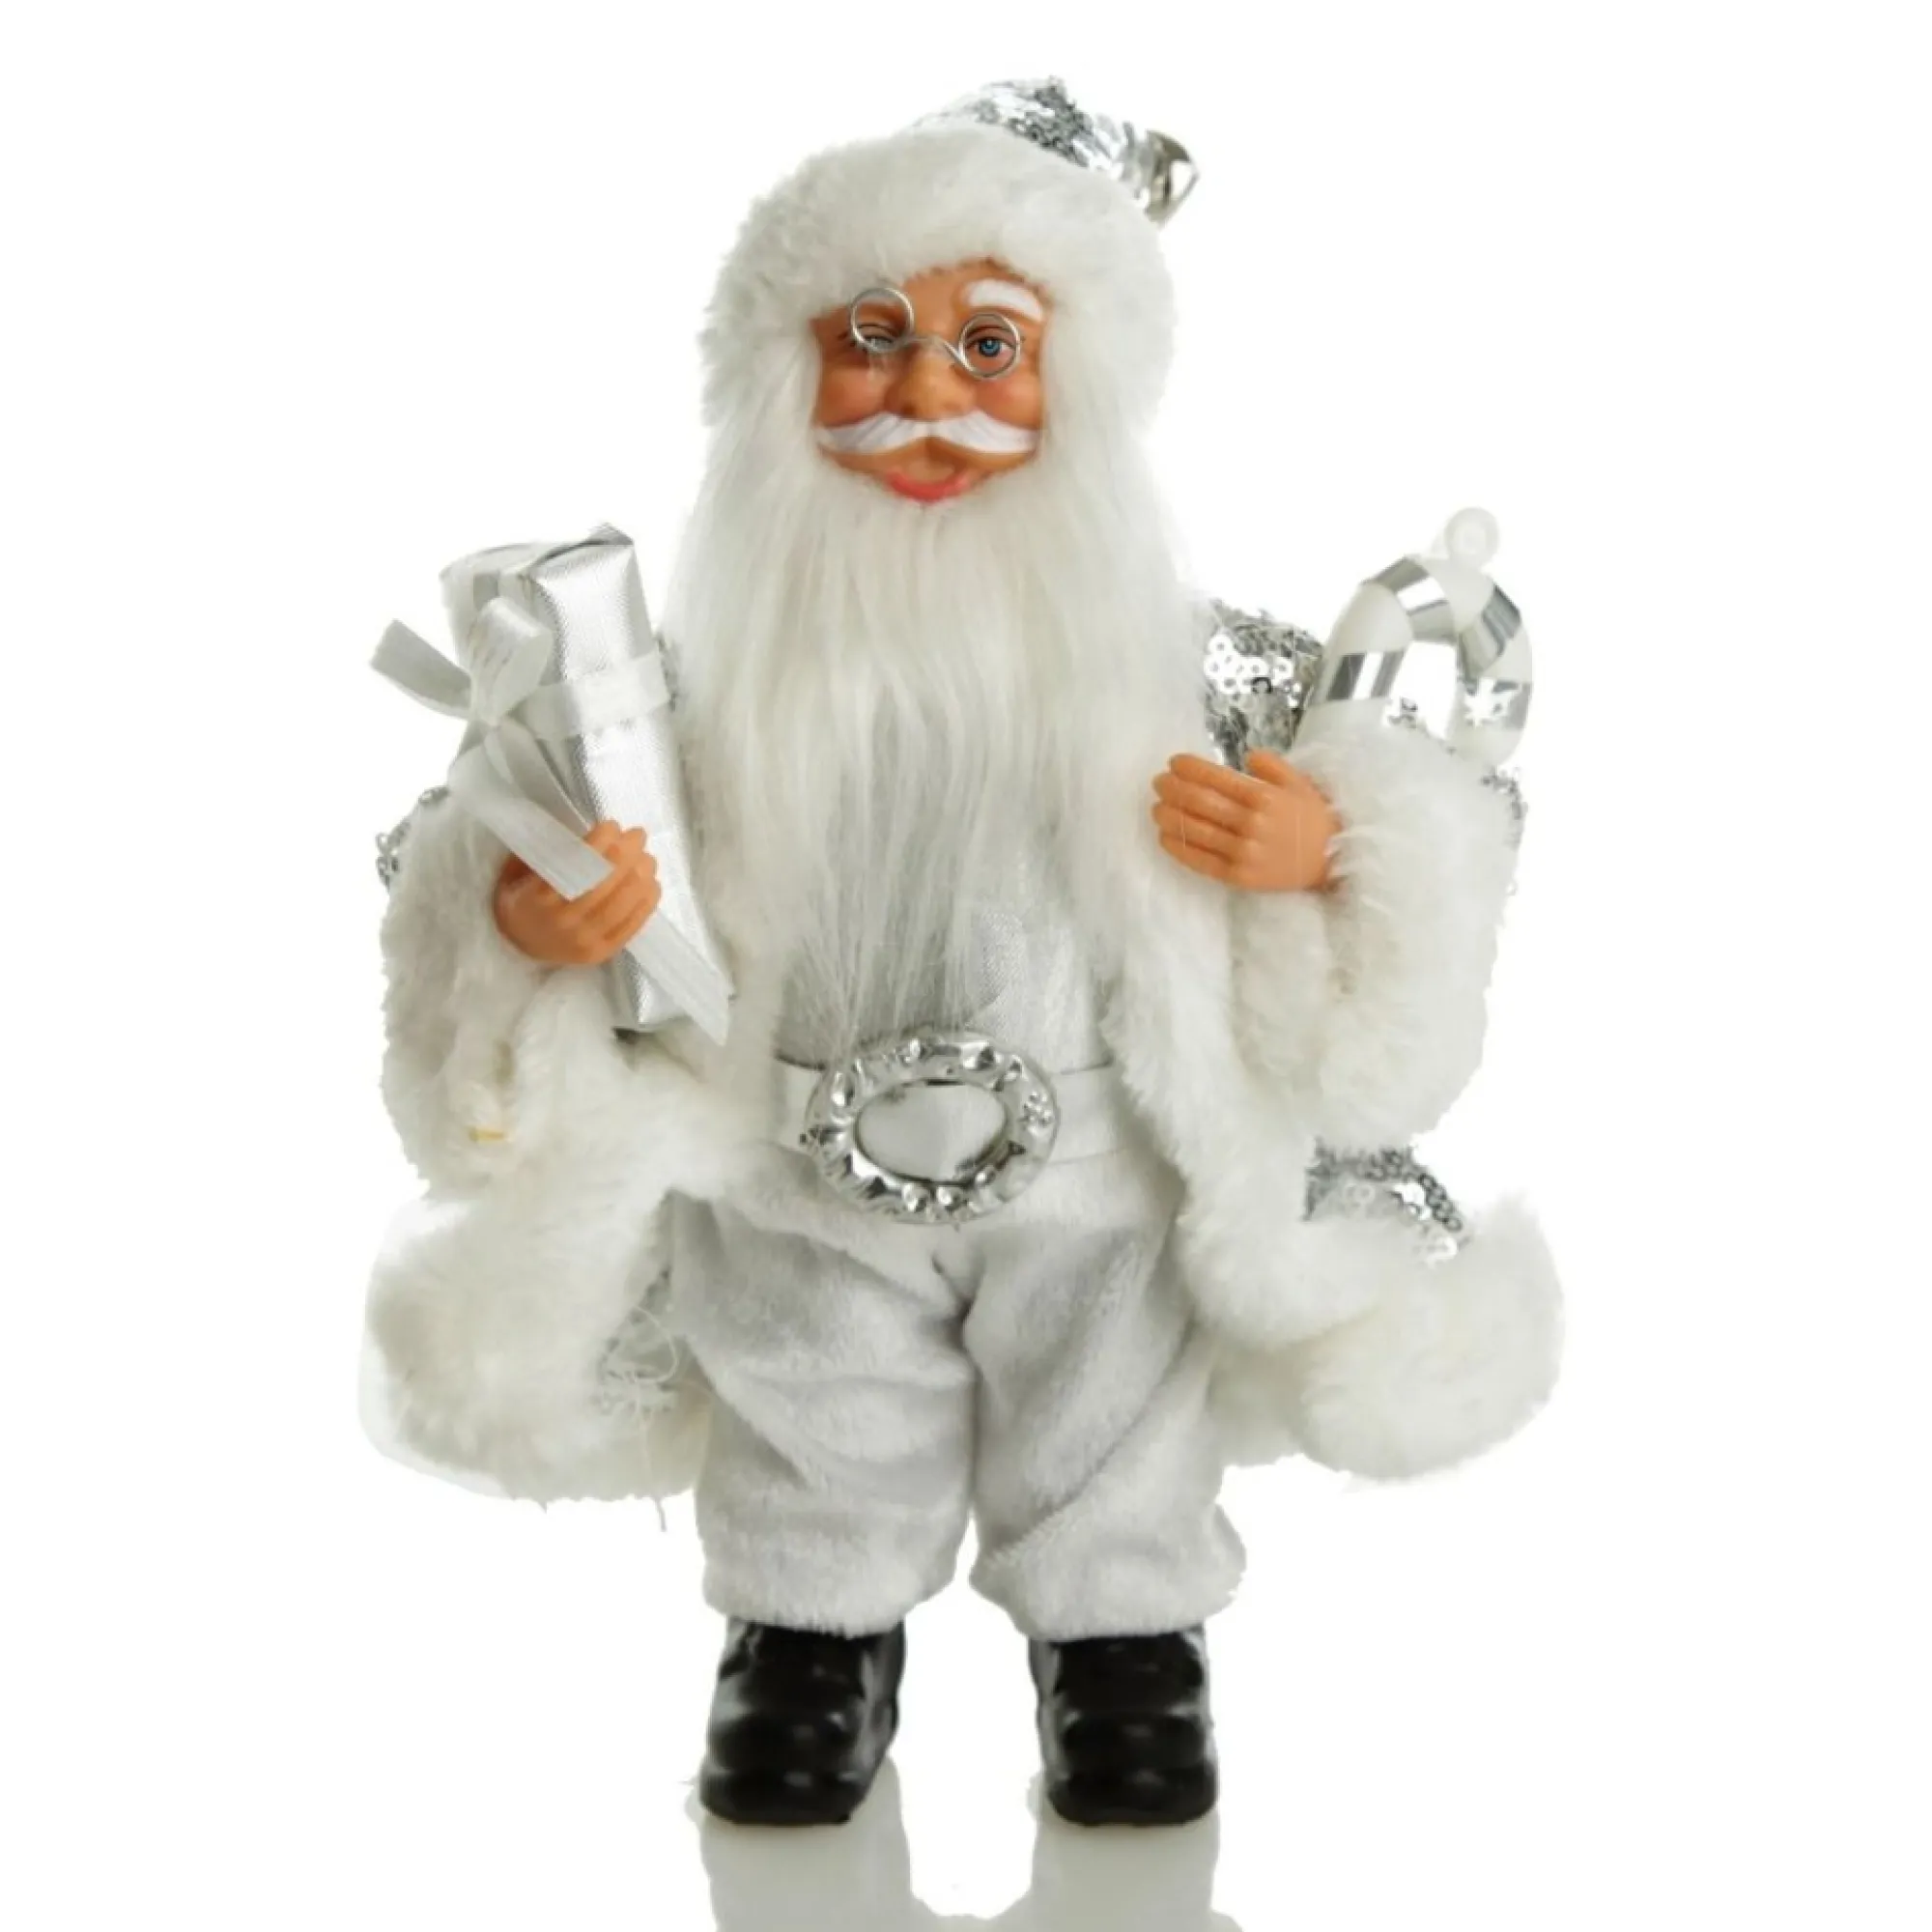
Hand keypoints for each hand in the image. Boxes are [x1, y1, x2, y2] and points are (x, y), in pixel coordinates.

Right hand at [494, 820, 660, 965]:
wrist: (519, 945)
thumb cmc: (521, 898)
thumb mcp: (517, 871)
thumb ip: (545, 852)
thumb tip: (585, 831)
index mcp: (538, 897)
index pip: (576, 865)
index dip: (600, 842)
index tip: (613, 825)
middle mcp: (562, 921)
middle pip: (603, 884)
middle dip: (626, 854)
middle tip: (637, 835)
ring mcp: (584, 940)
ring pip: (620, 905)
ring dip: (640, 876)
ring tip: (647, 858)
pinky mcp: (602, 952)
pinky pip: (630, 927)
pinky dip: (646, 903)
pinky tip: (652, 884)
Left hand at [1150, 750, 1339, 891]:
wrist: (1331, 860)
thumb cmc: (1312, 818)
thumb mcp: (1299, 783)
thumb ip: (1272, 765)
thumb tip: (1245, 755)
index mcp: (1264, 796)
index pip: (1216, 778)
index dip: (1189, 768)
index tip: (1173, 762)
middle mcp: (1251, 823)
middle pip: (1199, 802)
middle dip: (1172, 789)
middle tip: (1158, 782)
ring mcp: (1243, 852)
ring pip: (1195, 831)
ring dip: (1169, 816)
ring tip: (1156, 807)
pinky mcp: (1238, 876)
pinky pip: (1201, 861)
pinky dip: (1179, 848)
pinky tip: (1165, 837)